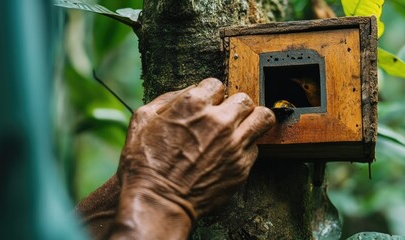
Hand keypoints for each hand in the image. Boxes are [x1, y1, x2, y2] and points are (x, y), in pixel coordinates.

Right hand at [110, 78, 274, 238]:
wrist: (158, 202)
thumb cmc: (145, 164)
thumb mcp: (142, 120)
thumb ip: (168, 99)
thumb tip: (189, 92)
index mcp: (193, 105)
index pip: (217, 84)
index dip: (210, 95)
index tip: (206, 105)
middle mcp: (219, 121)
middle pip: (244, 99)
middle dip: (234, 105)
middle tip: (225, 117)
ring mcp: (234, 145)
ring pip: (262, 118)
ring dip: (252, 120)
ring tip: (242, 127)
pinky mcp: (242, 167)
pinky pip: (255, 148)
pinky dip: (245, 149)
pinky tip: (230, 154)